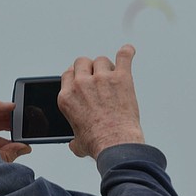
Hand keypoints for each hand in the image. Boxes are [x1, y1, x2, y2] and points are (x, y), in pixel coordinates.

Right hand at [58, 44, 144, 158]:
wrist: (116, 144)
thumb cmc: (97, 144)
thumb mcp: (78, 143)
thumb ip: (74, 139)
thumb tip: (74, 144)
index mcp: (67, 97)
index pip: (68, 74)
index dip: (76, 75)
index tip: (84, 78)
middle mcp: (82, 84)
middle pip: (82, 62)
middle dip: (89, 68)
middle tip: (98, 77)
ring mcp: (102, 79)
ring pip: (101, 59)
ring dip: (107, 66)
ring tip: (114, 75)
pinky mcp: (121, 78)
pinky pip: (123, 56)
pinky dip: (127, 52)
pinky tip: (129, 51)